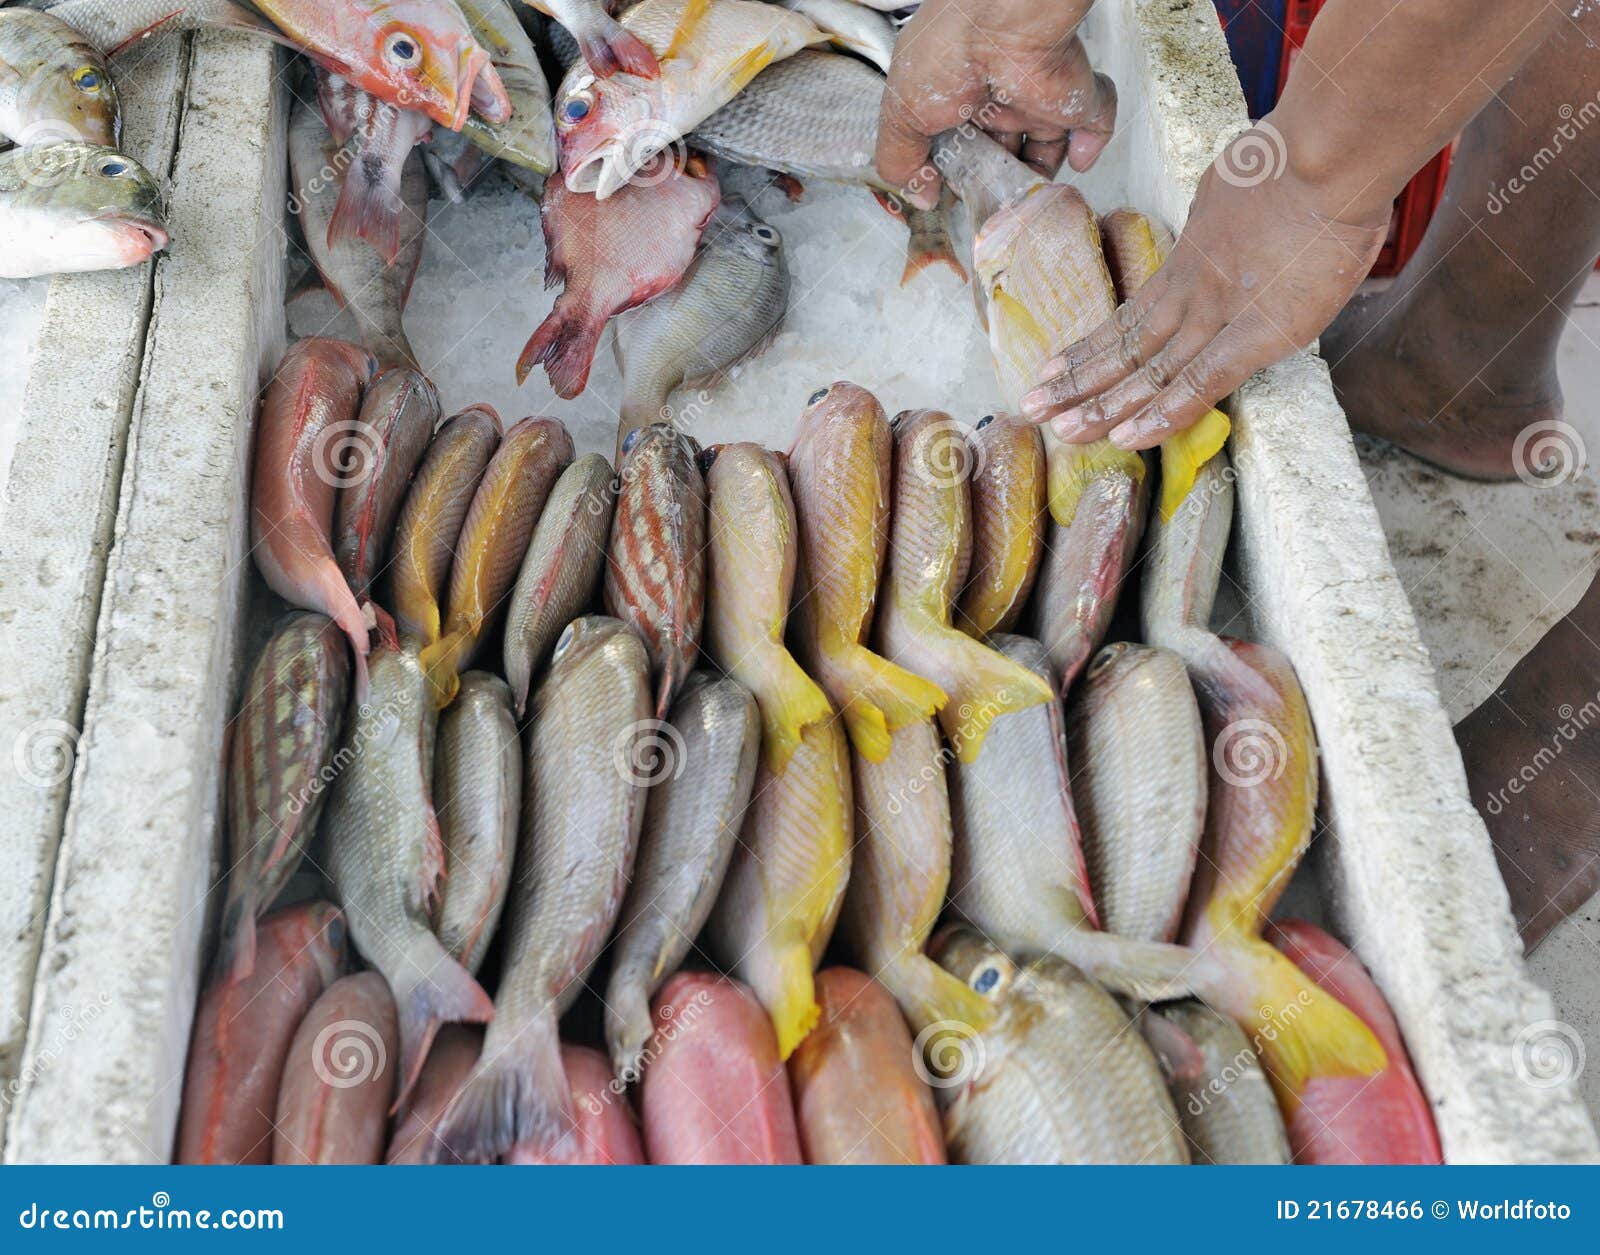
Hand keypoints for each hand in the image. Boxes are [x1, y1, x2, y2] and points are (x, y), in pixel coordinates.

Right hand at [876, 0, 1114, 208]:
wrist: (1000, 21)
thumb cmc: (946, 56)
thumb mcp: (903, 114)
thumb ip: (902, 161)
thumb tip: (921, 197)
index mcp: (955, 98)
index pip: (959, 145)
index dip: (956, 174)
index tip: (951, 196)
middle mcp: (996, 98)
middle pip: (1002, 152)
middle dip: (997, 182)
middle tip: (990, 204)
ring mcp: (1038, 97)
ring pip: (1044, 147)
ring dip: (1038, 177)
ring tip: (1027, 200)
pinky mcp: (1075, 96)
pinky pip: (1095, 123)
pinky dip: (1092, 144)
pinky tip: (1080, 159)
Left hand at [1021, 128, 1390, 448]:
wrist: (1327, 154)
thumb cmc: (1304, 158)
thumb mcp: (1244, 184)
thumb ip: (1228, 217)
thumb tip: (1231, 219)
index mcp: (1192, 260)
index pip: (1133, 317)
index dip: (1092, 346)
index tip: (1055, 366)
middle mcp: (1195, 292)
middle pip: (1126, 347)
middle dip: (1078, 382)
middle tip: (1033, 408)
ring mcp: (1220, 313)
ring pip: (1149, 369)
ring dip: (1103, 403)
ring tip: (1060, 429)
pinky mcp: (1256, 334)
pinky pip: (1201, 383)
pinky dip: (1165, 413)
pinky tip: (1129, 436)